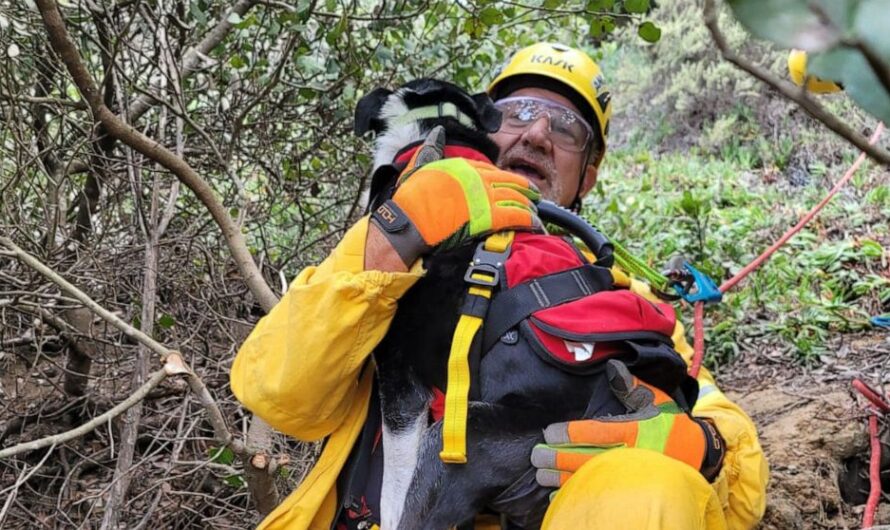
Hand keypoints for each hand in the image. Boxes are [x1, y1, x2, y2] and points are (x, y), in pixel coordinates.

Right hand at [370, 157, 540, 266]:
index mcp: (463, 167)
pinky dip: (528, 219)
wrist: (409, 222)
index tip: (512, 184)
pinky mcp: (489, 217)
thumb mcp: (419, 166)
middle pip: (509, 182)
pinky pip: (516, 216)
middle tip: (534, 196)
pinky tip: (534, 223)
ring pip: (516, 198)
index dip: (505, 178)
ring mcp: (485, 197)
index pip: (491, 170)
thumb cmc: (410, 199)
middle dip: (524, 189)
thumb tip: (437, 132)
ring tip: (536, 212)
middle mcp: (478, 178)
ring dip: (529, 206)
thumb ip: (431, 149)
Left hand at [531, 360, 724, 487]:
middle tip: (536, 457)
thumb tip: (612, 367)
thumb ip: (632, 387)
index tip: (549, 433)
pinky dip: (579, 497)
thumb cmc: (674, 427)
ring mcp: (629, 478)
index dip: (570, 434)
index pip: (596, 433)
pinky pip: (600, 496)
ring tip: (541, 476)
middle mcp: (629, 457)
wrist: (700, 457)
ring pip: (589, 480)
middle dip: (558, 459)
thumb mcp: (658, 402)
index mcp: (635, 432)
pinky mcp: (630, 492)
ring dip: (562, 480)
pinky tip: (560, 497)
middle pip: (586, 459)